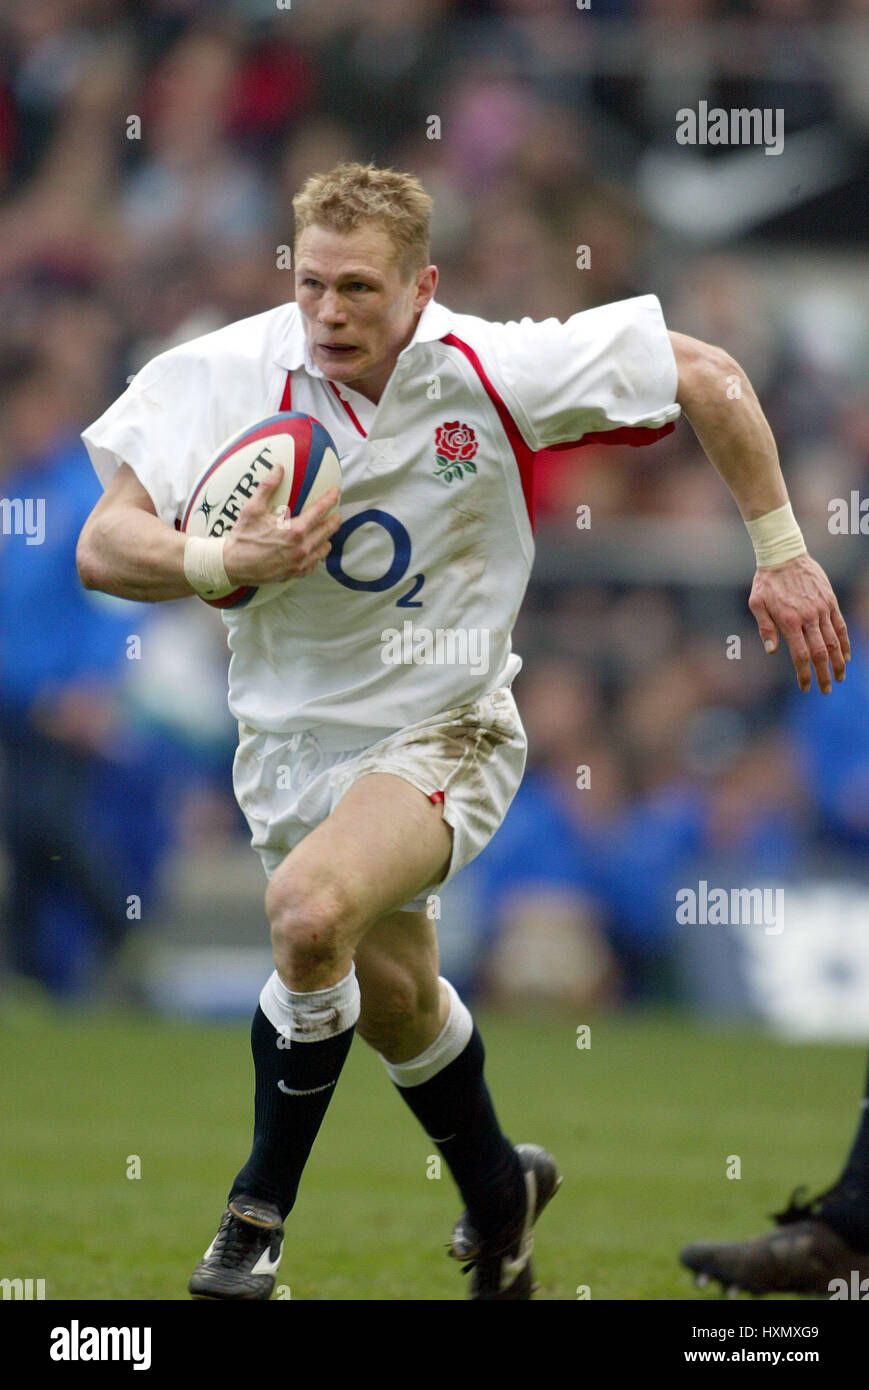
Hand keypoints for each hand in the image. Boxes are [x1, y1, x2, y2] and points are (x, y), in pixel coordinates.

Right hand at [223, 466, 340, 585]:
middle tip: (334, 512)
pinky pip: (314, 564)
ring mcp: (299, 563)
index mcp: (294, 531)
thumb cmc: (242, 537)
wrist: (232, 566)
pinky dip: (317, 555)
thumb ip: (267, 487)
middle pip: (327, 530)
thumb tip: (279, 467)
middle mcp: (301, 548)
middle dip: (333, 520)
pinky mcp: (295, 574)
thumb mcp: (252, 509)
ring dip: (326, 538)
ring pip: (324, 548)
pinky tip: (313, 549)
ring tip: (324, 531)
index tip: (336, 491)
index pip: (319, 511)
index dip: (330, 499)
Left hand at [748, 551, 850, 692]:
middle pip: (820, 652)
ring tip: (839, 677)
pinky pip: (840, 625)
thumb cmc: (767, 581)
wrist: (784, 554)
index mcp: (789, 620)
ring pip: (834, 641)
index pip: (800, 654)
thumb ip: (765, 628)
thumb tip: (771, 651)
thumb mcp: (756, 603)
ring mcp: (822, 609)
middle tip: (826, 690)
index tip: (806, 687)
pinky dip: (844, 642)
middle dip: (824, 674)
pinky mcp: (830, 601)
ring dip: (838, 662)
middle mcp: (808, 617)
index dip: (804, 674)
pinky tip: (845, 655)